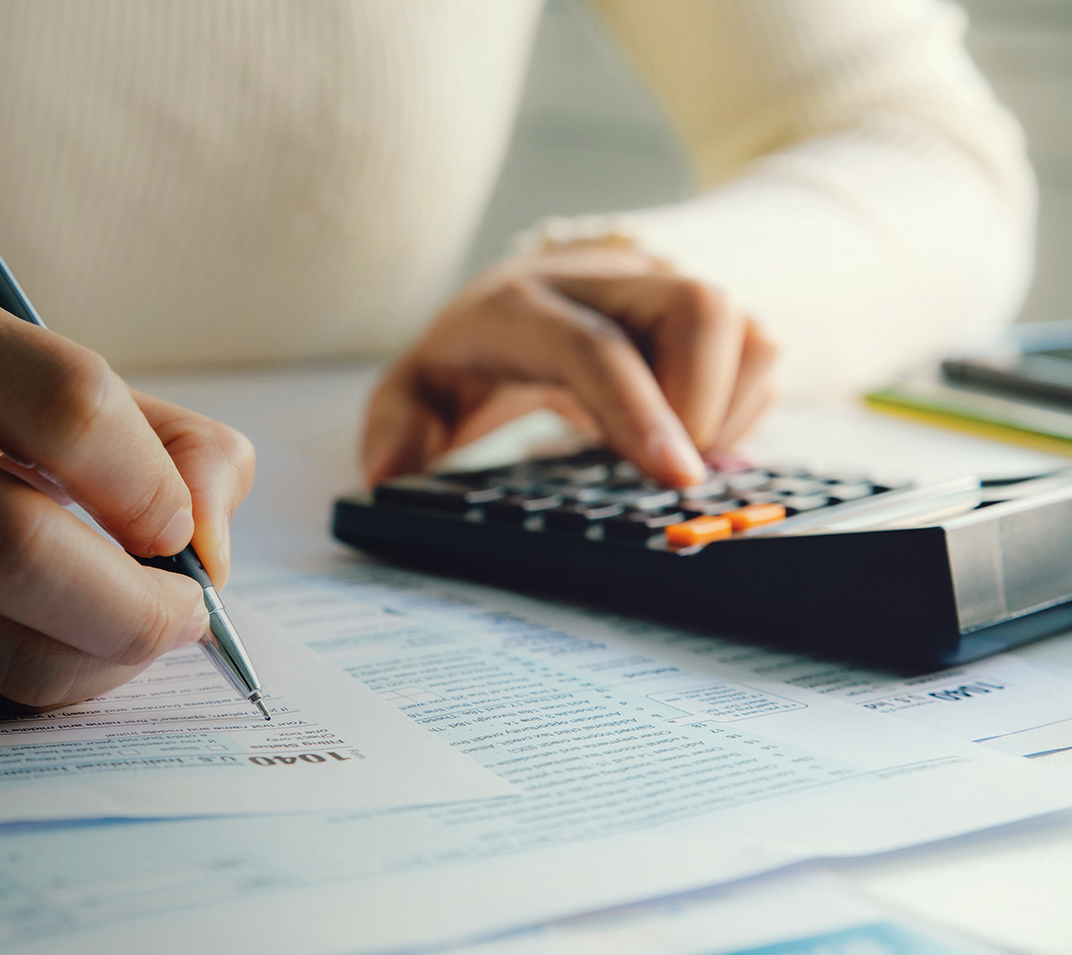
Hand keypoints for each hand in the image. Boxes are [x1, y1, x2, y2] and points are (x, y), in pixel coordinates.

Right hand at [0, 287, 254, 707]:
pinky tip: (66, 650)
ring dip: (105, 662)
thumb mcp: (45, 378)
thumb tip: (212, 549)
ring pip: (2, 649)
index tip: (183, 530)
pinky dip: (50, 684)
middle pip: (20, 552)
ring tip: (135, 632)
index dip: (155, 488)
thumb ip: (169, 442)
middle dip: (138, 609)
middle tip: (185, 614)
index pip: (71, 409)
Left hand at [362, 244, 776, 485]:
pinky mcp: (703, 308)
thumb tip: (389, 474)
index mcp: (520, 304)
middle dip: (703, 401)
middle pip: (696, 305)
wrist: (515, 300)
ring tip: (675, 453)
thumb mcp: (414, 394)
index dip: (639, 410)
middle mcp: (601, 279)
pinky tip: (692, 435)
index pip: (594, 346)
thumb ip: (397, 429)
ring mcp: (661, 287)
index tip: (674, 477)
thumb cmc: (468, 359)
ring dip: (729, 406)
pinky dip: (744, 404)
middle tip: (670, 471)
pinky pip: (762, 348)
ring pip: (744, 325)